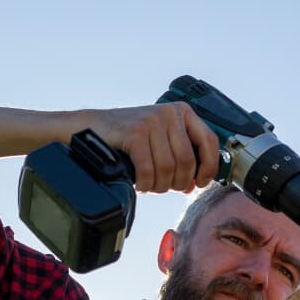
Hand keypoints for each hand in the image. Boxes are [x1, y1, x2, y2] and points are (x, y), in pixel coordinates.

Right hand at [90, 103, 219, 193]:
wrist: (91, 128)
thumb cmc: (128, 139)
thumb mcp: (160, 140)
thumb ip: (180, 156)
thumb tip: (195, 184)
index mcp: (182, 112)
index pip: (209, 141)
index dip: (209, 167)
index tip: (199, 183)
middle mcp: (170, 113)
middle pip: (187, 161)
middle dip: (178, 182)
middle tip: (164, 187)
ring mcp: (152, 121)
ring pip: (168, 168)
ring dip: (159, 185)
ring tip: (150, 185)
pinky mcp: (135, 132)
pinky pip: (149, 170)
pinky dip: (145, 184)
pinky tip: (140, 184)